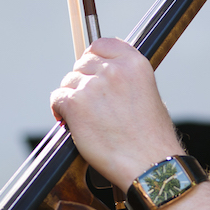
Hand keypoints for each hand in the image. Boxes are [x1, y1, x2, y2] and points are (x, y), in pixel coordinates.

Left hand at [50, 37, 183, 187]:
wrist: (151, 165)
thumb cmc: (152, 139)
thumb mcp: (149, 96)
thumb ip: (126, 80)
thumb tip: (102, 76)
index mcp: (135, 64)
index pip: (102, 45)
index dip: (94, 58)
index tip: (92, 71)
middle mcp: (114, 70)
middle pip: (82, 63)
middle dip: (83, 81)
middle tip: (89, 103)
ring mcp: (93, 86)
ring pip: (69, 81)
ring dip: (72, 98)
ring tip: (85, 118)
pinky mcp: (76, 104)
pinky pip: (58, 98)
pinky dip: (60, 110)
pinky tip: (70, 122)